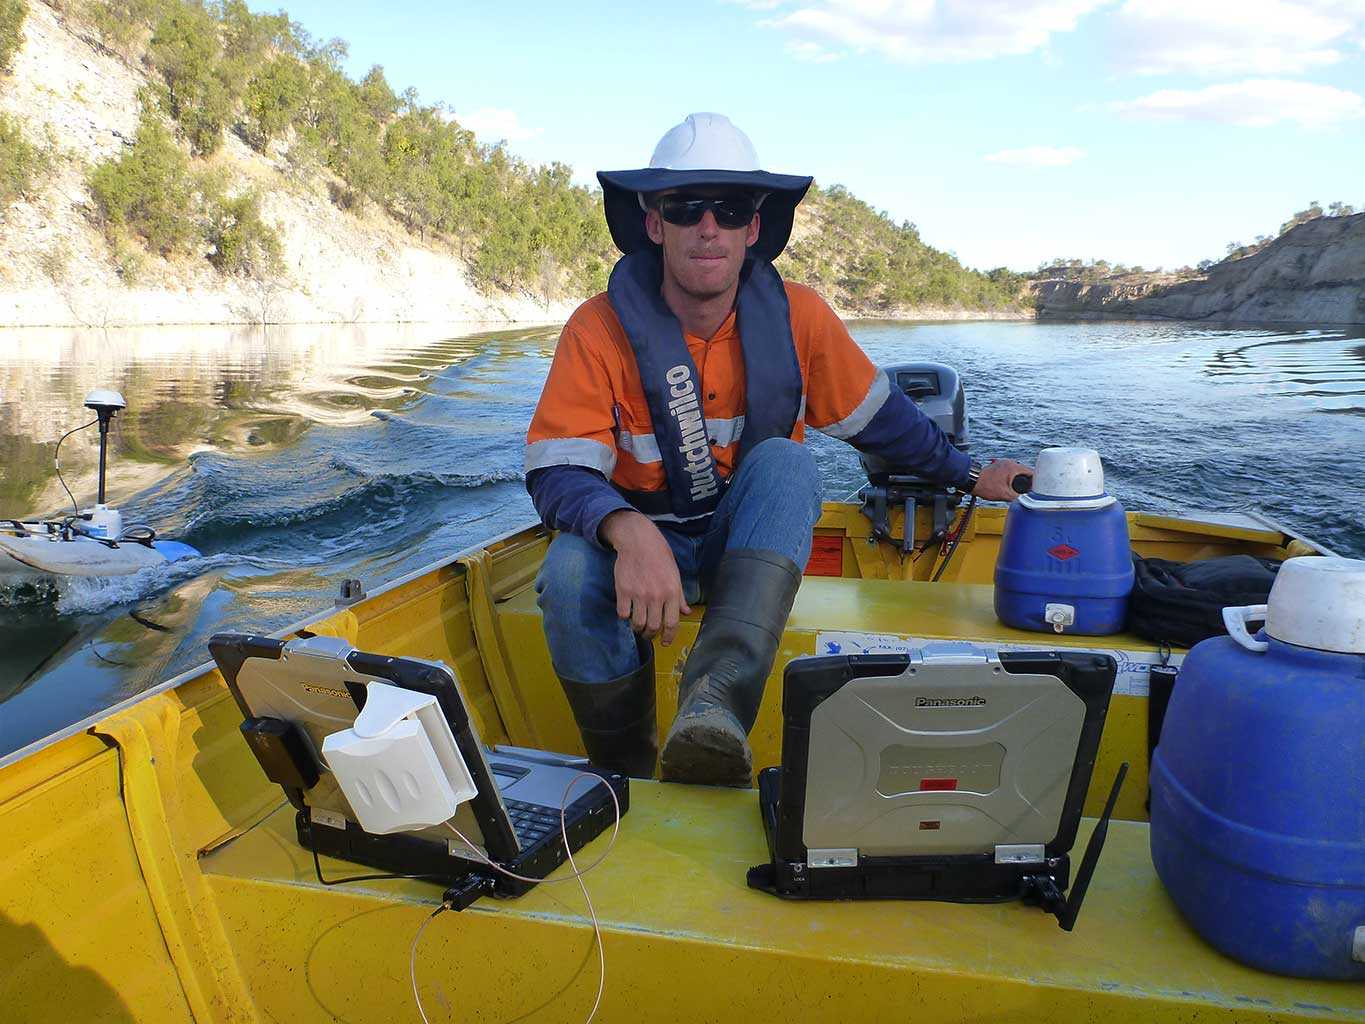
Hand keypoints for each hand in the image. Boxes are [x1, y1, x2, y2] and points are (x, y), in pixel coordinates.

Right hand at [599, 510, 690, 645]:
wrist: (639, 541)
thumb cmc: (660, 556)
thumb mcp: (675, 575)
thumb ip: (679, 596)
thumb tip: (686, 612)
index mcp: (672, 592)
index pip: (672, 623)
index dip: (669, 637)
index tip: (665, 642)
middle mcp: (656, 596)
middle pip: (653, 627)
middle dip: (651, 635)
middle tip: (649, 634)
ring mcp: (638, 594)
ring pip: (637, 624)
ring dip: (637, 629)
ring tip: (638, 626)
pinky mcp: (623, 590)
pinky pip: (622, 613)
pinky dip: (625, 616)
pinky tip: (627, 612)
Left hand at [974, 459, 1032, 501]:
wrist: (972, 481)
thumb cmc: (985, 486)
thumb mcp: (1005, 495)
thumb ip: (1018, 498)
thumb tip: (1026, 501)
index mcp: (1013, 467)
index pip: (1032, 472)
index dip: (1036, 482)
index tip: (1036, 488)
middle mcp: (1009, 463)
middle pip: (1025, 472)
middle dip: (1027, 482)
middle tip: (1027, 491)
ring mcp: (1003, 464)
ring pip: (1017, 472)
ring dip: (1019, 480)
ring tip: (1018, 489)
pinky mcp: (999, 467)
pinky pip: (1010, 472)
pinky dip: (1012, 478)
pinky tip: (1010, 486)